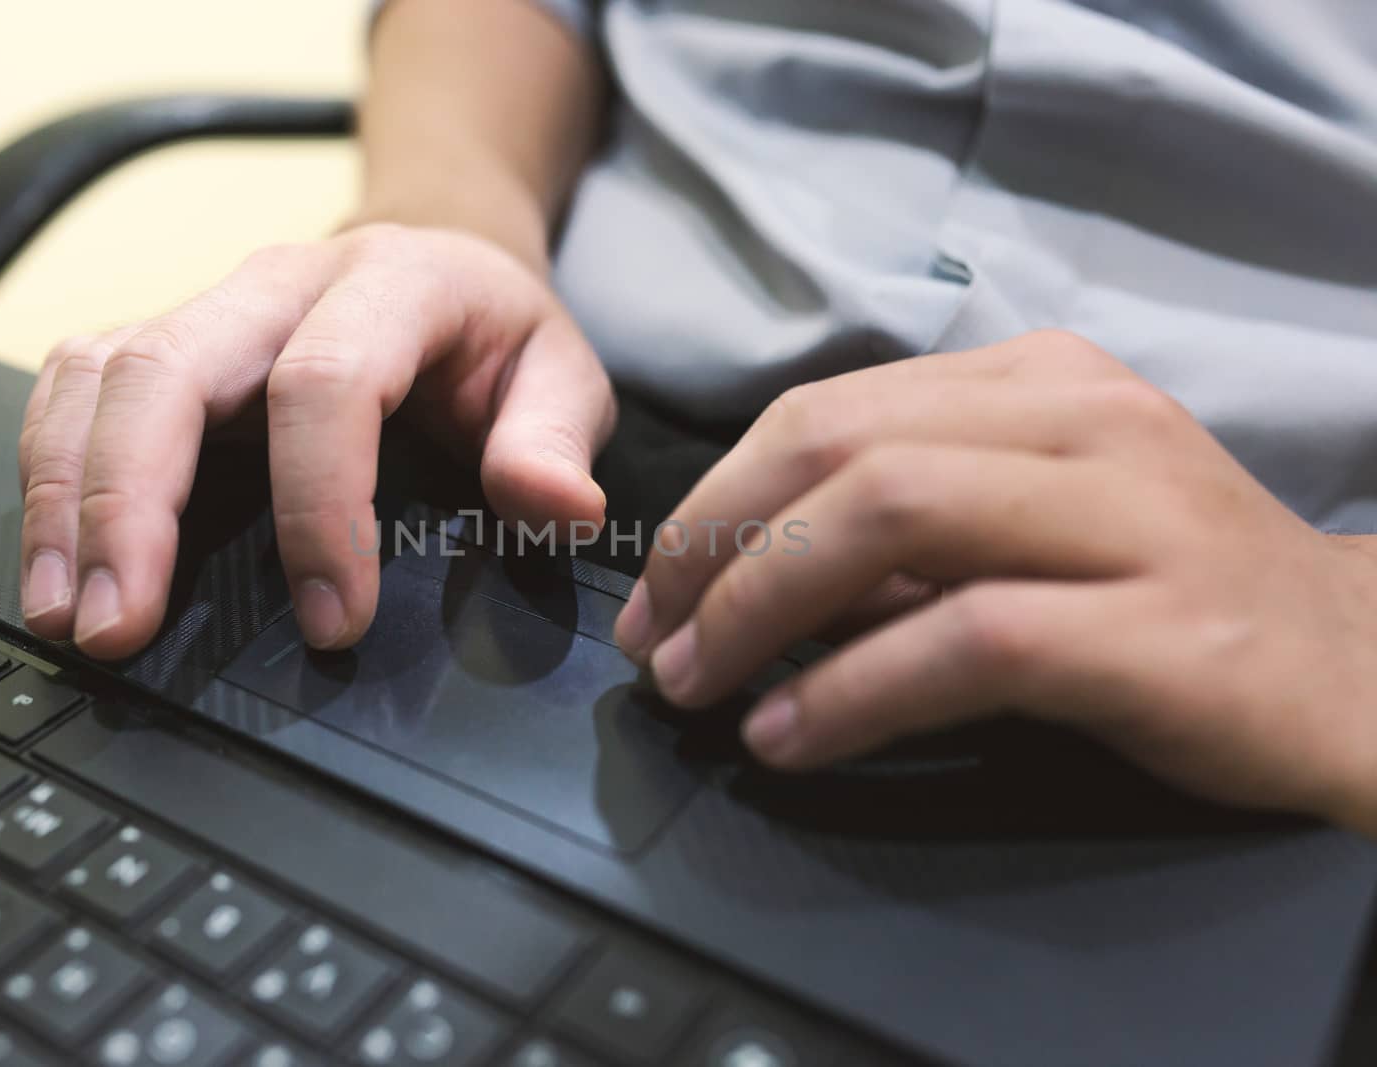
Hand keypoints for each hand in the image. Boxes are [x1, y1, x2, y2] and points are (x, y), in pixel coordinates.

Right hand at [18, 225, 614, 657]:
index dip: (320, 508)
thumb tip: (556, 510)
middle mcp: (279, 283)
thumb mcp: (561, 376)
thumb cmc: (494, 334)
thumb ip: (555, 440)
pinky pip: (75, 383)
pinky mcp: (162, 339)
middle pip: (169, 369)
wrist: (440, 251)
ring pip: (101, 374)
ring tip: (66, 611)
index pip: (327, 384)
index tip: (334, 622)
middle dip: (131, 503)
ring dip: (66, 498)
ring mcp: (207, 305)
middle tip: (119, 625)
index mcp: (392, 285)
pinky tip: (52, 558)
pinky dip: (47, 469)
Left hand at [614, 330, 1376, 832]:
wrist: (1361, 671)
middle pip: (838, 447)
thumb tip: (748, 574)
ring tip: (701, 683)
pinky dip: (849, 692)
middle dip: (716, 545)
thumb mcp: (1033, 526)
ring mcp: (1130, 516)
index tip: (661, 583)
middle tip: (659, 639)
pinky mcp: (1160, 629)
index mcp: (1038, 382)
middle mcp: (1083, 421)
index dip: (716, 496)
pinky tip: (789, 737)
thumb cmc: (1171, 596)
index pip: (828, 409)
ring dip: (760, 609)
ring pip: (891, 516)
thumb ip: (909, 532)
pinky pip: (965, 640)